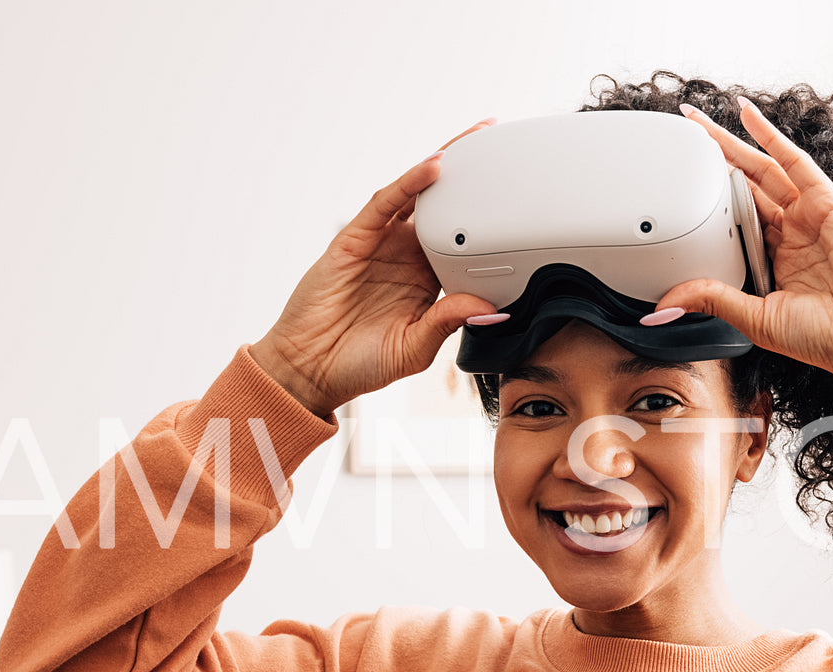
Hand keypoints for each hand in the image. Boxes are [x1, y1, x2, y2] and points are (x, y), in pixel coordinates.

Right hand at [250, 120, 501, 416]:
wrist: (312, 370)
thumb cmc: (362, 362)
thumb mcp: (416, 347)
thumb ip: (448, 322)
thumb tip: (489, 306)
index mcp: (426, 278)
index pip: (464, 238)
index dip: (488, 216)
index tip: (519, 197)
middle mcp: (406, 255)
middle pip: (443, 204)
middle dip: (470, 173)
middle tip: (500, 140)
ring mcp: (380, 244)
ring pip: (416, 195)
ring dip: (444, 165)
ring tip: (475, 139)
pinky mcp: (354, 239)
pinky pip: (386, 205)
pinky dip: (410, 184)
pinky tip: (433, 168)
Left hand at [653, 99, 832, 382]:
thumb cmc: (823, 336)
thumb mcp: (754, 319)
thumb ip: (711, 301)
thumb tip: (662, 306)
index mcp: (773, 260)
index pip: (732, 221)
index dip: (707, 201)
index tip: (678, 187)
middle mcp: (789, 233)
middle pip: (742, 186)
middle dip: (712, 160)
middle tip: (683, 134)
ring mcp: (807, 214)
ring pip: (760, 168)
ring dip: (729, 141)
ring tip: (697, 121)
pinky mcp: (826, 202)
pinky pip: (793, 160)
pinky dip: (769, 135)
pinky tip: (745, 113)